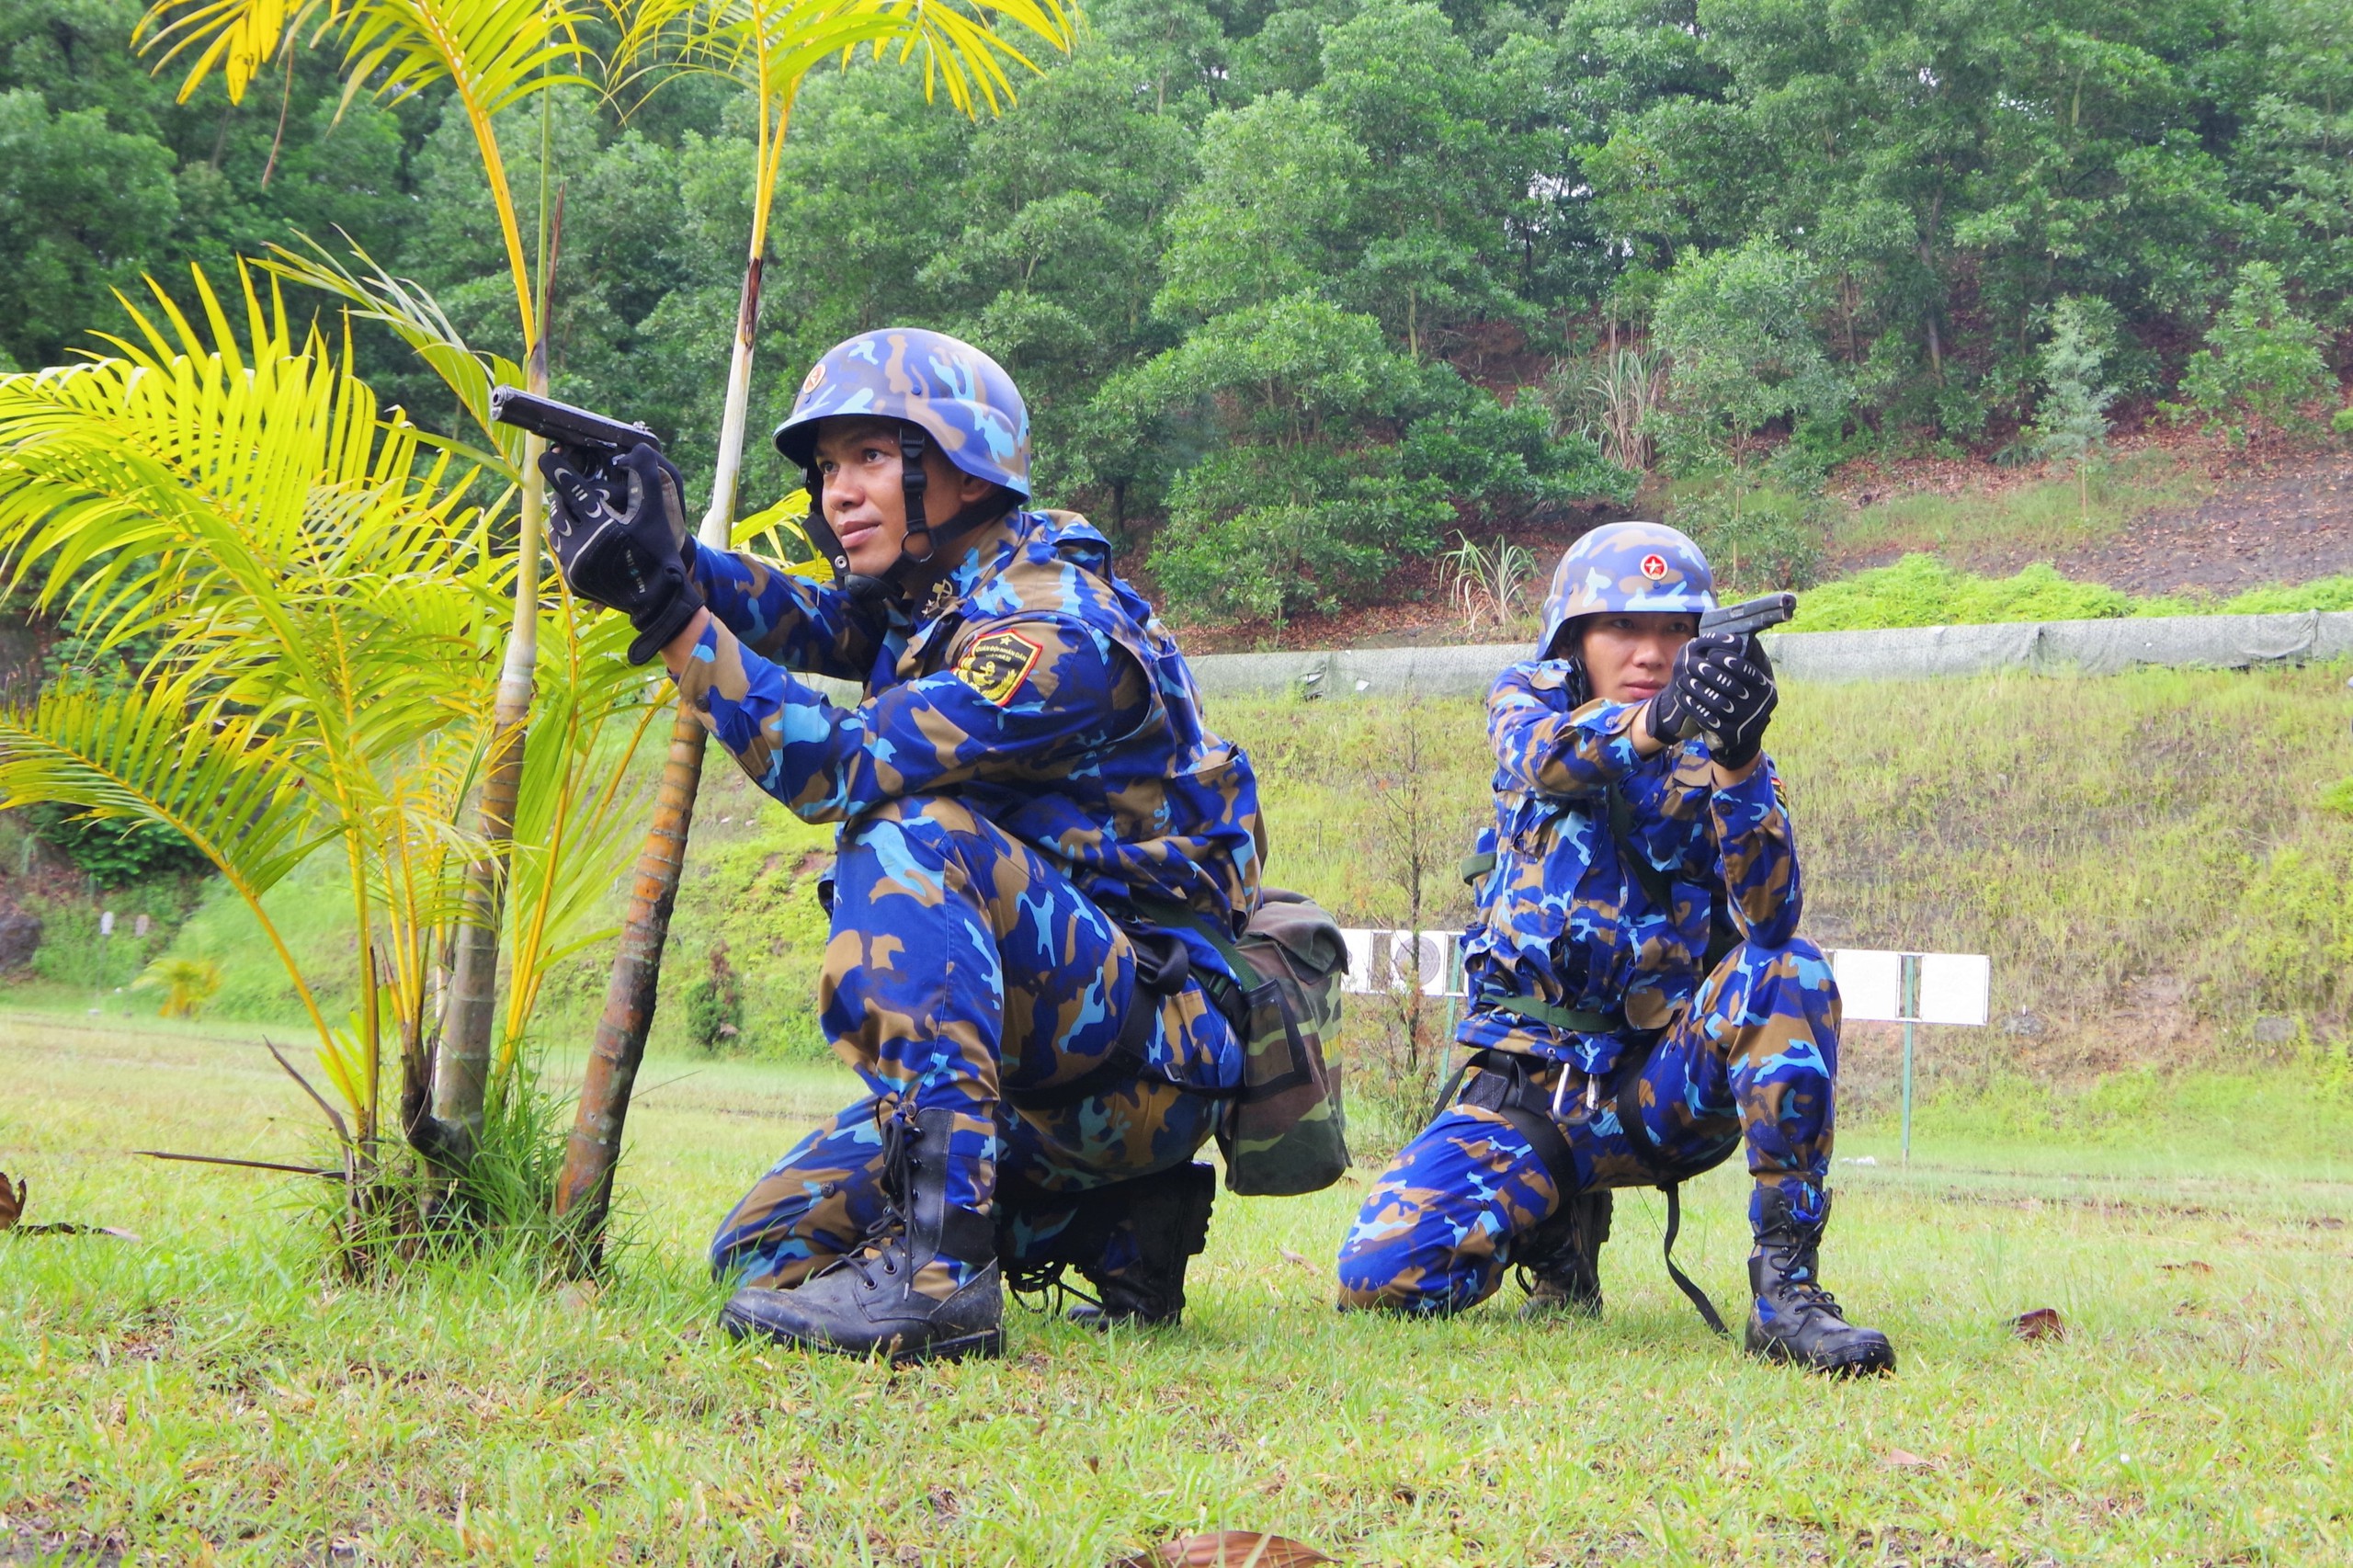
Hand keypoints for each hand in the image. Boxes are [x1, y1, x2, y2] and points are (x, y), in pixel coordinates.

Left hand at [540, 442, 704, 663]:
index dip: (558, 469)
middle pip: (560, 508)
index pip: (572, 489)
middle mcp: (584, 544)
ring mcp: (575, 564)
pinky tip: (579, 537)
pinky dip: (567, 540)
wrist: (656, 596)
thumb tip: (637, 447)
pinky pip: (561, 552)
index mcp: (602, 524)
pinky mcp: (572, 579)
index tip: (546, 456)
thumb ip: (646, 475)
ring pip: (556, 530)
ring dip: (563, 518)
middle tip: (571, 491)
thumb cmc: (657, 548)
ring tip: (576, 514)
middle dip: (564, 496)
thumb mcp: (656, 511)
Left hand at [1684, 634, 1776, 766]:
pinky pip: (1708, 719)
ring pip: (1717, 703)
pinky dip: (1694, 706)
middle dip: (1710, 673)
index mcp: (1766, 689)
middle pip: (1730, 686)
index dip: (1728, 660)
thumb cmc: (1746, 698)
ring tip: (1685, 679)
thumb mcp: (1755, 679)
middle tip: (1693, 664)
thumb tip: (1738, 635)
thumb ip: (1749, 658)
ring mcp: (1744, 723)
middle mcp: (1758, 707)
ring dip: (1698, 689)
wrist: (1743, 736)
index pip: (1747, 671)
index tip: (1711, 652)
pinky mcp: (1729, 735)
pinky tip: (1685, 696)